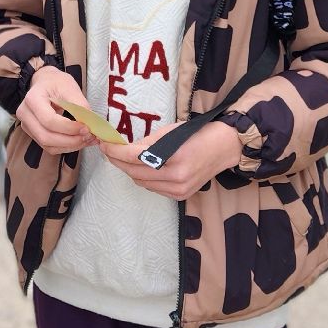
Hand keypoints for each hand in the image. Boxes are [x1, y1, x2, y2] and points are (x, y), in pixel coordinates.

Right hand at [16, 65, 96, 154]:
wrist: (45, 83)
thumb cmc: (56, 83)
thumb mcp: (70, 87)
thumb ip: (80, 105)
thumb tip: (90, 125)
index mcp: (32, 99)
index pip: (49, 120)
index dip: (69, 128)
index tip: (86, 127)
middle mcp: (25, 114)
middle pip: (46, 137)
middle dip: (70, 140)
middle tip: (89, 136)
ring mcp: (27, 126)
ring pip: (48, 145)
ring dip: (70, 146)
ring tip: (87, 140)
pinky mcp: (33, 134)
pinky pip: (49, 147)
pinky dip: (66, 147)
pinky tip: (79, 141)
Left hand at [100, 121, 241, 200]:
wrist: (223, 148)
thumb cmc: (196, 134)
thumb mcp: (169, 131)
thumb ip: (145, 143)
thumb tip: (123, 150)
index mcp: (173, 157)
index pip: (134, 157)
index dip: (115, 152)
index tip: (104, 145)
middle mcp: (176, 177)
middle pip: (134, 173)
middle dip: (118, 162)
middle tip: (109, 151)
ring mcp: (178, 189)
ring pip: (141, 182)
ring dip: (130, 171)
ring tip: (125, 159)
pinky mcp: (180, 196)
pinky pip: (153, 188)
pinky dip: (144, 178)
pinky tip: (144, 168)